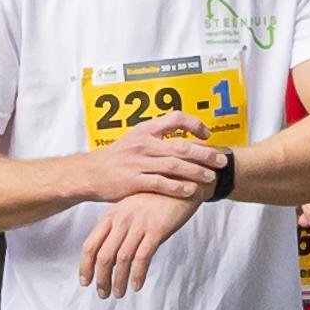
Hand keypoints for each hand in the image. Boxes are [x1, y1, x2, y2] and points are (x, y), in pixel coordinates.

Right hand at [76, 112, 225, 202]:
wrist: (87, 173)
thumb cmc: (115, 157)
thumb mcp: (134, 139)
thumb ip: (157, 136)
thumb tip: (184, 136)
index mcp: (145, 130)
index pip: (176, 118)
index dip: (195, 125)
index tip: (207, 135)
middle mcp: (143, 144)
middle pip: (182, 146)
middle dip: (205, 154)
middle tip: (221, 161)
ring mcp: (138, 163)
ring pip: (174, 165)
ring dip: (196, 171)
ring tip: (211, 177)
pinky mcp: (133, 181)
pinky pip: (160, 183)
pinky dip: (178, 187)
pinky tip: (191, 191)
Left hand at [77, 192, 200, 296]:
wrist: (185, 181)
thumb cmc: (160, 196)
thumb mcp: (133, 207)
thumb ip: (121, 225)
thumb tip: (113, 250)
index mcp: (112, 215)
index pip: (90, 244)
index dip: (85, 266)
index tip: (86, 281)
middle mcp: (122, 220)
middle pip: (104, 255)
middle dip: (101, 278)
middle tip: (103, 294)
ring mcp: (139, 224)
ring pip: (122, 259)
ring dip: (119, 280)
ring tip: (119, 294)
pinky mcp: (158, 229)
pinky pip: (143, 257)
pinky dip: (138, 274)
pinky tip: (137, 285)